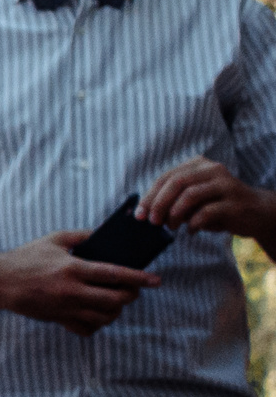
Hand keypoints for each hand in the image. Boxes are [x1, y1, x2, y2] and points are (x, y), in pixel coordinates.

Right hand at [0, 229, 159, 335]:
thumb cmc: (25, 258)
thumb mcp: (53, 240)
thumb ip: (81, 236)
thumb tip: (103, 234)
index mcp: (72, 268)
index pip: (115, 275)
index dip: (139, 278)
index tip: (155, 280)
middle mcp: (71, 290)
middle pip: (115, 300)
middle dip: (130, 295)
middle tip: (132, 290)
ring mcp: (65, 308)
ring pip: (104, 317)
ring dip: (116, 310)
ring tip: (115, 301)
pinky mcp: (58, 319)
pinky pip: (87, 329)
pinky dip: (98, 324)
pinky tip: (97, 314)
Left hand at [137, 156, 275, 239]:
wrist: (256, 212)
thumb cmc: (217, 206)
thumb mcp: (193, 200)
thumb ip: (173, 200)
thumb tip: (144, 212)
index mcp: (199, 164)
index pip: (167, 177)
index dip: (150, 196)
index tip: (139, 215)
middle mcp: (213, 170)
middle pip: (177, 183)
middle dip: (159, 204)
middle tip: (152, 222)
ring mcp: (226, 185)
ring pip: (190, 195)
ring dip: (174, 214)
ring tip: (171, 227)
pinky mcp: (235, 202)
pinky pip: (206, 213)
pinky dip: (192, 224)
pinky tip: (190, 231)